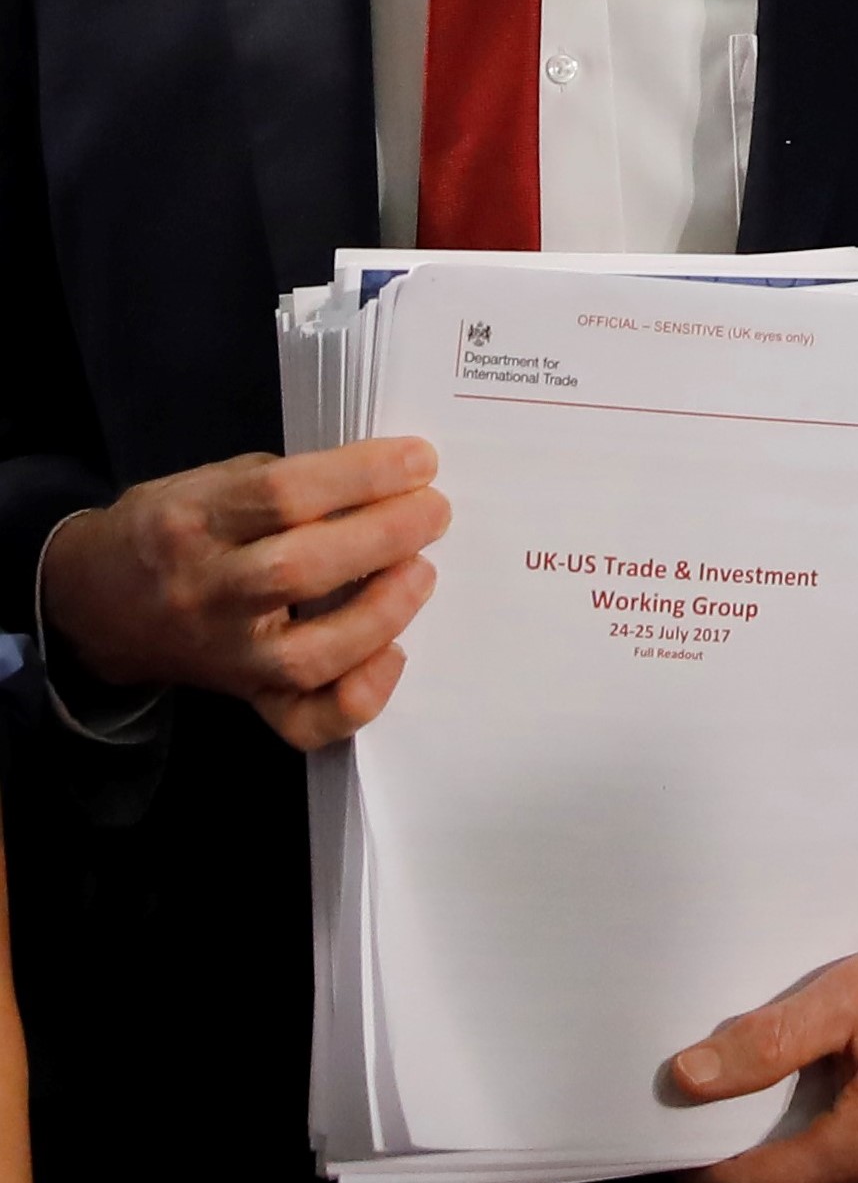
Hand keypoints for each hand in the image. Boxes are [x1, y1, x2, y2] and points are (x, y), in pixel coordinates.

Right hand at [37, 442, 446, 749]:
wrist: (98, 600)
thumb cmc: (176, 528)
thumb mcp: (210, 483)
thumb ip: (286, 484)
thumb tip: (389, 481)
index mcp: (192, 522)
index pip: (282, 495)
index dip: (360, 475)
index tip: (420, 460)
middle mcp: (206, 592)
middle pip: (297, 571)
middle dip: (383, 536)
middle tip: (434, 511)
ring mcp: (227, 654)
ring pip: (307, 655)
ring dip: (381, 613)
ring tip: (421, 572)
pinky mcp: (247, 696)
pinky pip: (303, 722)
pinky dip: (358, 699)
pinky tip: (394, 655)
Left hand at [672, 935, 857, 1182]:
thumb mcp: (848, 994)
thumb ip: (766, 1041)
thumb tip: (686, 1080)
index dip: (700, 1172)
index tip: (680, 1130)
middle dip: (747, 1161)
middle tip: (735, 1105)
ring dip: (792, 1162)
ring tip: (796, 1100)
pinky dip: (833, 1163)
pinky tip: (843, 1113)